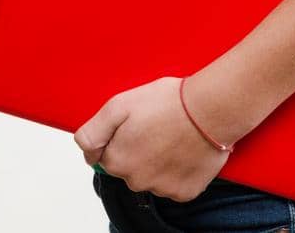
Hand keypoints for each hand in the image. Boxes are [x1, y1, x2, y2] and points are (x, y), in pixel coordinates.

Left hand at [75, 76, 252, 202]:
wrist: (210, 109)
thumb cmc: (166, 102)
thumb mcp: (118, 105)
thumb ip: (92, 131)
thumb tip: (85, 151)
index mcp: (117, 161)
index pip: (104, 156)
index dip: (117, 138)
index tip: (133, 124)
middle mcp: (137, 181)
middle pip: (128, 168)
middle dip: (136, 150)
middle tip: (154, 127)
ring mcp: (162, 189)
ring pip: (150, 177)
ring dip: (156, 162)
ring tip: (171, 136)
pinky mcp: (185, 192)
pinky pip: (173, 185)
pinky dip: (177, 171)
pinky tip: (183, 150)